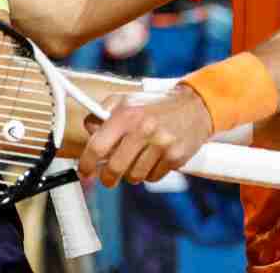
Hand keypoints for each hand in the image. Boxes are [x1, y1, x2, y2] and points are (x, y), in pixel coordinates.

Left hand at [79, 84, 212, 187]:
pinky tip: (153, 159)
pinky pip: (153, 178)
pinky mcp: (175, 157)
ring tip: (136, 160)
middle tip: (108, 177)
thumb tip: (89, 131)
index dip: (87, 163)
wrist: (195, 106)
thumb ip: (102, 114)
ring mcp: (161, 144)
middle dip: (108, 177)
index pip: (98, 146)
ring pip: (134, 176)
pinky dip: (149, 173)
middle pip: (114, 168)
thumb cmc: (155, 105)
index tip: (84, 171)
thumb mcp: (126, 100)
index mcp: (126, 114)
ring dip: (131, 174)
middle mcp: (143, 129)